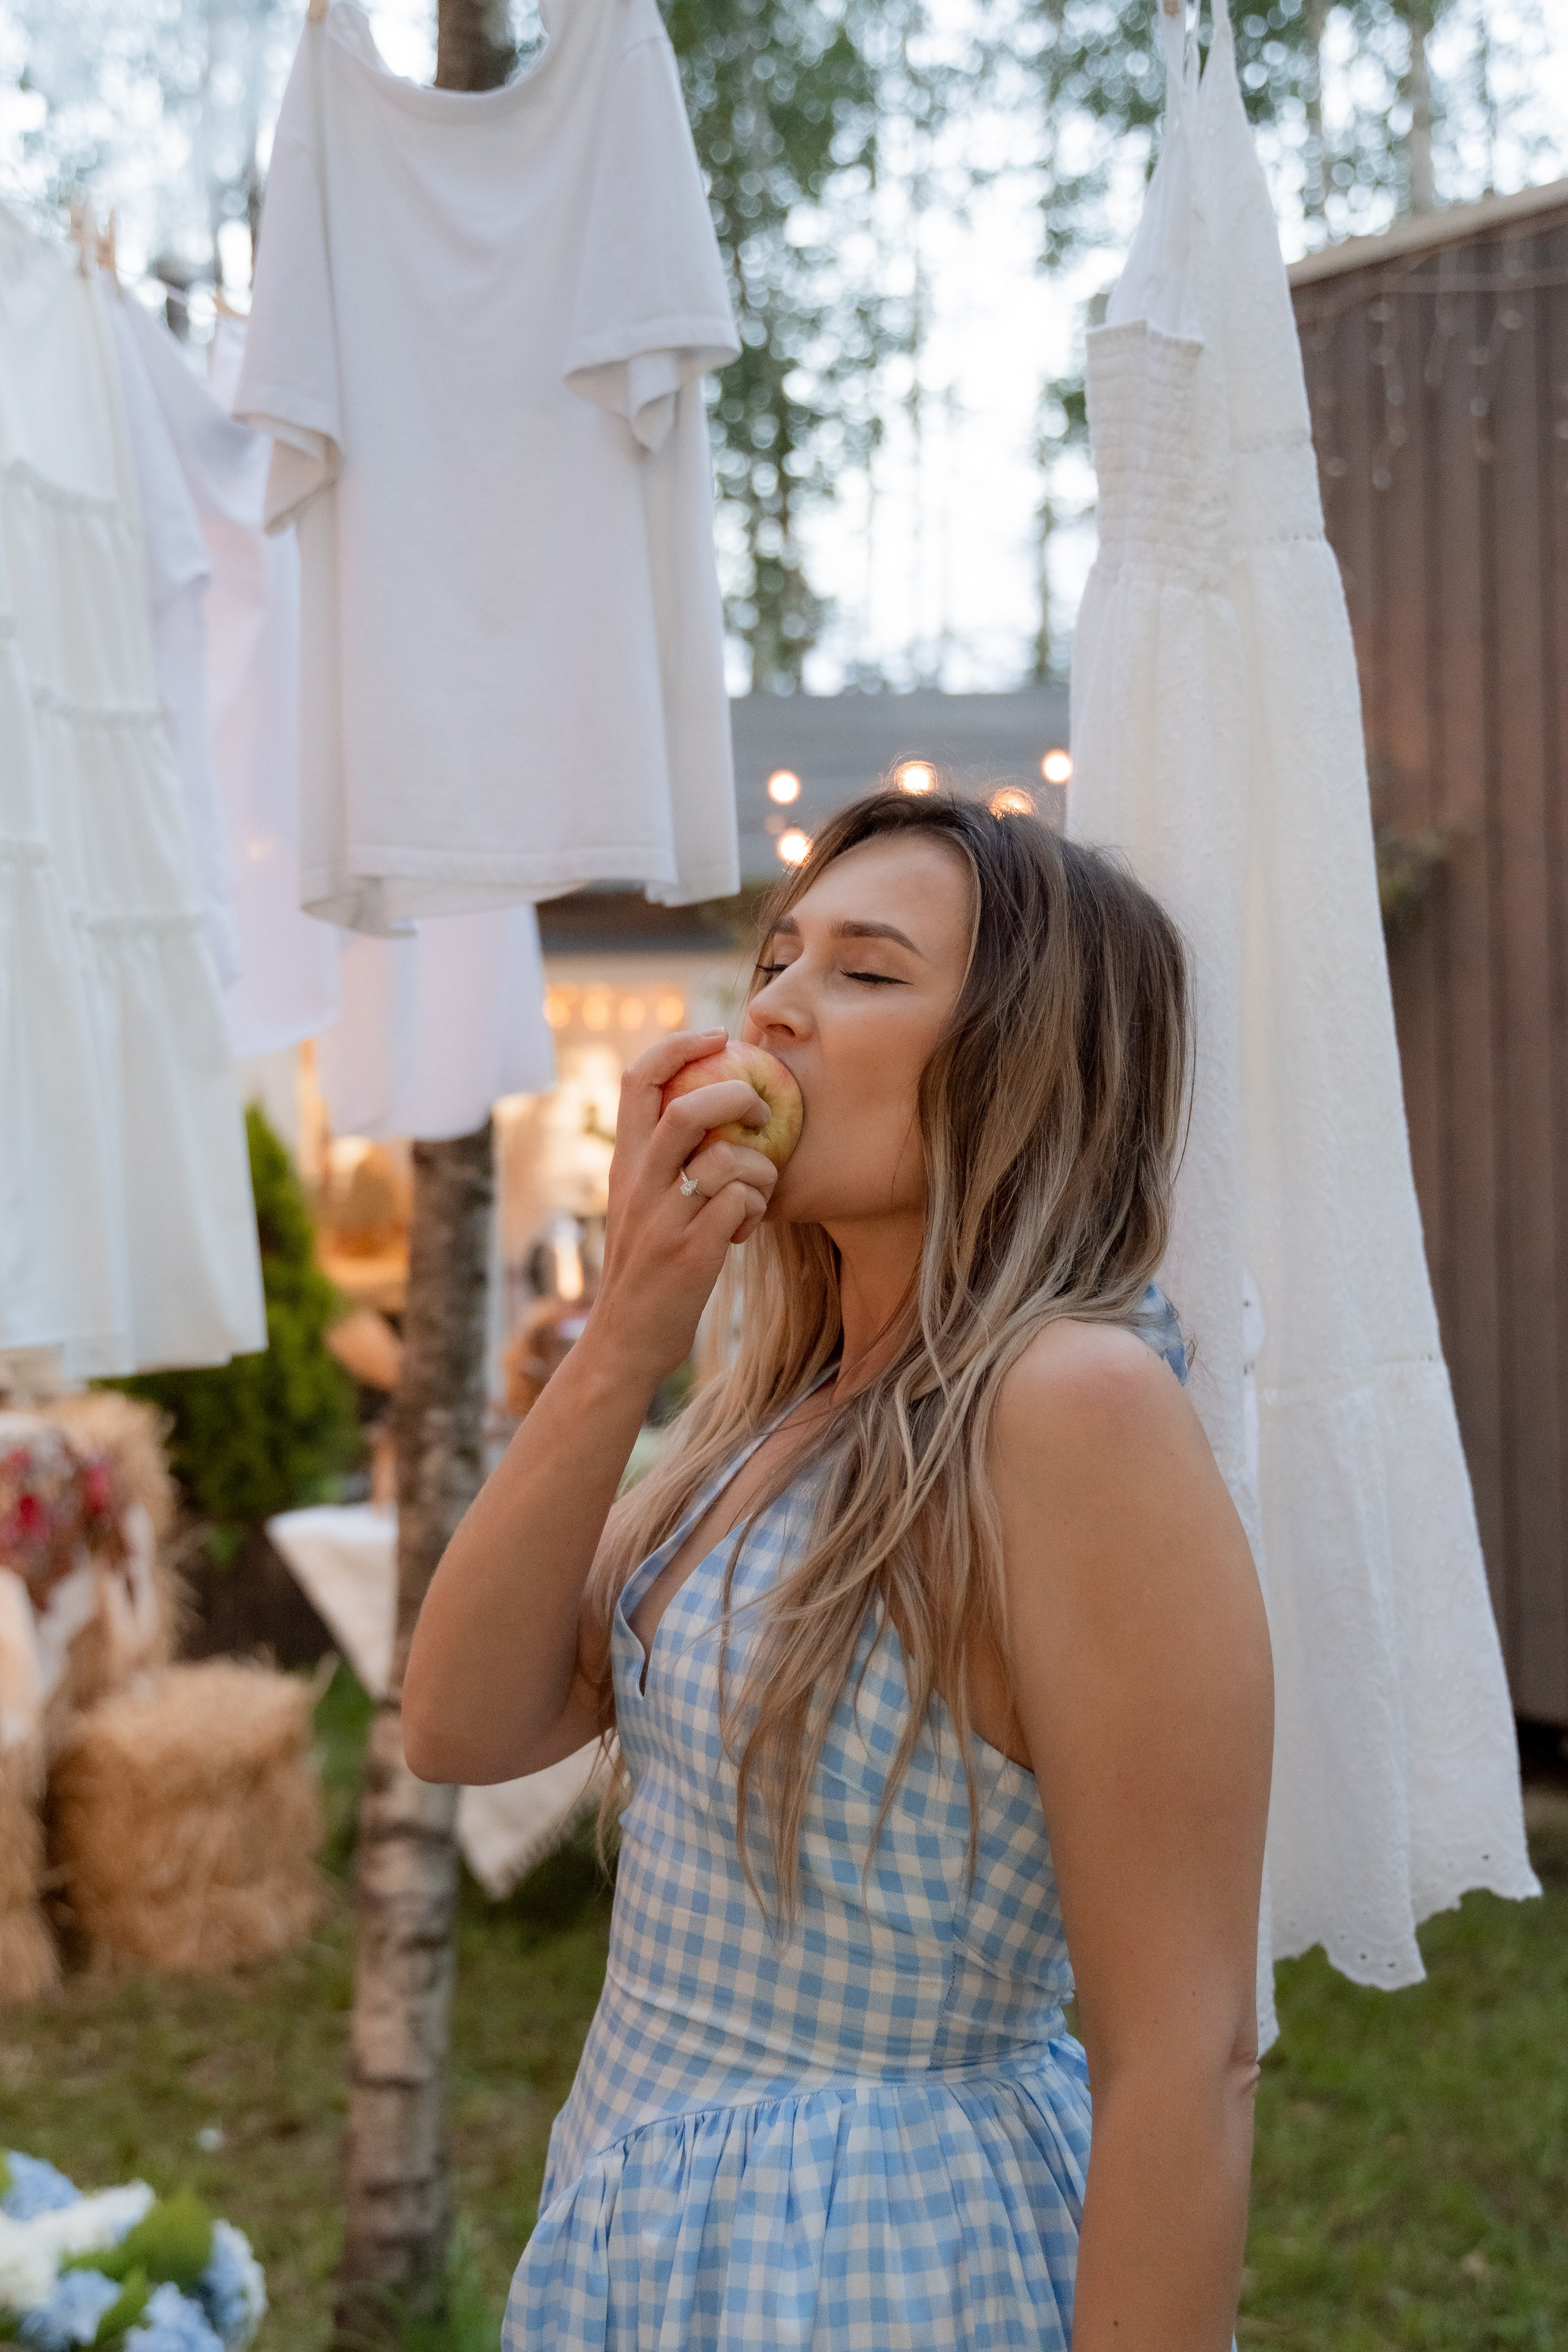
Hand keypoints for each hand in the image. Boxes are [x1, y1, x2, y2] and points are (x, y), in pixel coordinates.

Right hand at [583, 1031, 779, 1389]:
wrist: (626, 1341)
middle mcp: (638, 1184)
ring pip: (725, 1158)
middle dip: (735, 1096)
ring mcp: (664, 1219)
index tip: (719, 1035)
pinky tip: (746, 1229)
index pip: (636, 1079)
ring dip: (760, 1167)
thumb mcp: (641, 1206)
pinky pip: (743, 1204)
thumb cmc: (647, 1268)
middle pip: (686, 1108)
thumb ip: (665, 1162)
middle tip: (762, 1110)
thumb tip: (717, 1111)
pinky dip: (758, 1208)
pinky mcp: (693, 1252)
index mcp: (624, 1164)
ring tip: (757, 1191)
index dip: (679, 1044)